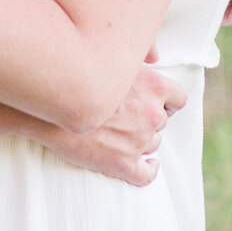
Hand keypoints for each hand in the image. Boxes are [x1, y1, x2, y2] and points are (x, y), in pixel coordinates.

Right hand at [45, 64, 186, 186]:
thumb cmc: (81, 72)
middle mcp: (152, 114)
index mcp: (155, 87)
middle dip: (146, 119)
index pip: (179, 99)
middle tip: (125, 116)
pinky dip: (149, 170)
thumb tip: (156, 57)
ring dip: (140, 140)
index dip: (167, 102)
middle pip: (160, 121)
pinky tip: (147, 166)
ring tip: (118, 133)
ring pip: (152, 144)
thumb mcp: (116, 56)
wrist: (52, 100)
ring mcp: (139, 141)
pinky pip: (147, 174)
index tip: (156, 103)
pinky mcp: (123, 163)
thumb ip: (140, 57)